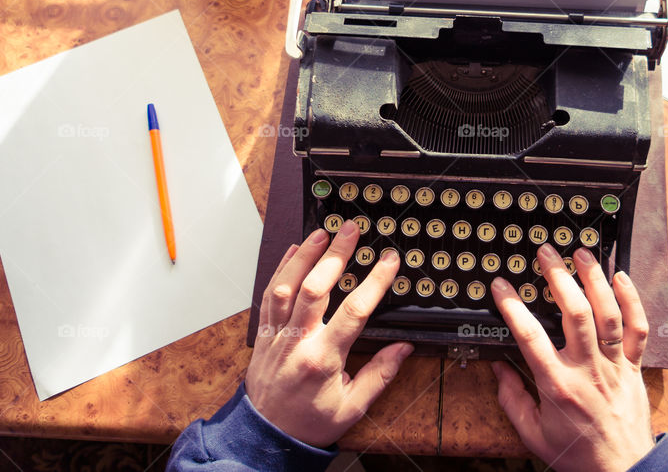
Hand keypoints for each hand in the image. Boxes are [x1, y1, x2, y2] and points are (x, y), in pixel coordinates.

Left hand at [245, 220, 413, 446]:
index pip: (353, 312)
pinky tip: (293, 251)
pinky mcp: (264, 335)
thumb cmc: (311, 424)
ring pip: (286, 287)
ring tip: (322, 233)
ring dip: (304, 256)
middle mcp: (296, 342)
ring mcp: (276, 336)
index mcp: (323, 360)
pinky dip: (280, 270)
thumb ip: (379, 375)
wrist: (267, 437)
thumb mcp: (353, 408)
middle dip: (335, 255)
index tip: (389, 261)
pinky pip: (269, 296)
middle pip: (314, 289)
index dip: (374, 282)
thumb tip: (403, 348)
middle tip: (351, 230)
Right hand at [490, 243, 653, 471]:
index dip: (512, 306)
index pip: (529, 337)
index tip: (501, 285)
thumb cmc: (576, 455)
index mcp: (557, 386)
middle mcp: (587, 370)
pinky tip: (621, 277)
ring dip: (594, 279)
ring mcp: (614, 367)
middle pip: (574, 313)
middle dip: (558, 277)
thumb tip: (497, 367)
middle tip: (545, 252)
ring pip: (608, 314)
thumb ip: (511, 399)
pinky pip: (638, 329)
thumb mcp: (532, 434)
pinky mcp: (635, 368)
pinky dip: (632, 300)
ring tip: (581, 253)